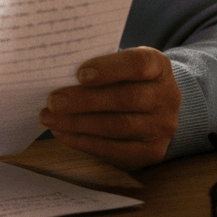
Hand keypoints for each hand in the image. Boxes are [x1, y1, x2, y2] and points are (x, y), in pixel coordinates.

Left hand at [39, 47, 180, 170]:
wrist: (153, 108)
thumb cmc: (125, 79)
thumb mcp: (120, 64)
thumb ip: (98, 66)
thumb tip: (57, 72)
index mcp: (159, 66)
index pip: (139, 64)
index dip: (109, 68)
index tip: (79, 73)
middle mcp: (167, 97)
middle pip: (126, 98)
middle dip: (84, 101)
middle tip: (53, 101)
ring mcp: (162, 127)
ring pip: (118, 126)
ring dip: (78, 123)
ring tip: (49, 117)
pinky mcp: (151, 152)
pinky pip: (114, 150)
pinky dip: (83, 142)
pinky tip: (62, 133)